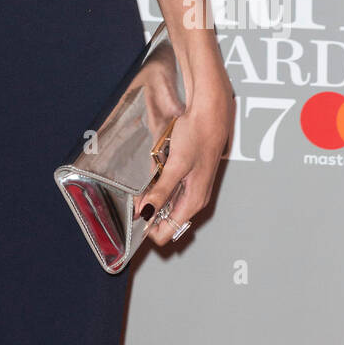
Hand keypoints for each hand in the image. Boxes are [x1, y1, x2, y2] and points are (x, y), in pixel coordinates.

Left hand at [134, 72, 234, 248]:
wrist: (210, 113)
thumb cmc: (197, 135)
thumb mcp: (175, 165)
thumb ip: (161, 191)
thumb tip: (146, 214)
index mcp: (193, 201)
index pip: (167, 232)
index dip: (149, 227)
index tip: (133, 214)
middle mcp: (195, 199)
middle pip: (166, 218)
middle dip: (148, 209)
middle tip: (137, 193)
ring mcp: (193, 188)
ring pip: (167, 202)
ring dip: (153, 194)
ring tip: (149, 177)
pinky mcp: (189, 176)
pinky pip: (170, 187)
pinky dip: (159, 182)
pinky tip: (157, 168)